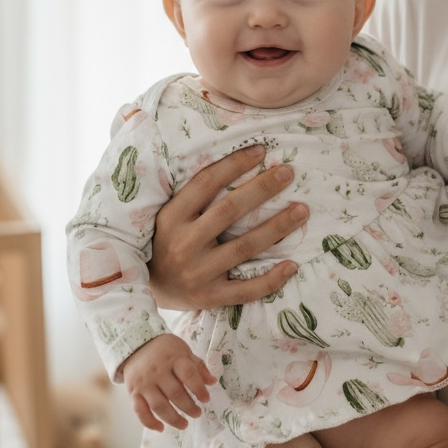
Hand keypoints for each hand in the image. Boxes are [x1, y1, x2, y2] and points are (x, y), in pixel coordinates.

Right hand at [122, 333, 216, 431]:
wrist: (136, 346)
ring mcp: (144, 383)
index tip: (206, 399)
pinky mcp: (133, 392)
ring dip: (173, 418)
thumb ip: (198, 367)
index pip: (188, 374)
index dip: (199, 389)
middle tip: (198, 413)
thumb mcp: (183, 351)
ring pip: (159, 405)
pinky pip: (140, 411)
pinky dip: (150, 422)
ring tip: (184, 424)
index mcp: (173, 358)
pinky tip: (161, 428)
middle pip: (175, 393)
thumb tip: (213, 382)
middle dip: (189, 407)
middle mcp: (157, 371)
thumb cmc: (165, 350)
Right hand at [148, 145, 307, 309]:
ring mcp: (198, 273)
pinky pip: (246, 290)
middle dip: (262, 189)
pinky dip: (271, 279)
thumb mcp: (169, 215)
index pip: (206, 183)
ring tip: (301, 211)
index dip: (234, 165)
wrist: (145, 289)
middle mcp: (183, 243)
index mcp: (171, 217)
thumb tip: (239, 164)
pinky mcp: (209, 297)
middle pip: (229, 211)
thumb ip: (194, 197)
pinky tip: (292, 265)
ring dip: (277, 227)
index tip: (261, 151)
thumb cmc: (164, 241)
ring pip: (244, 247)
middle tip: (288, 173)